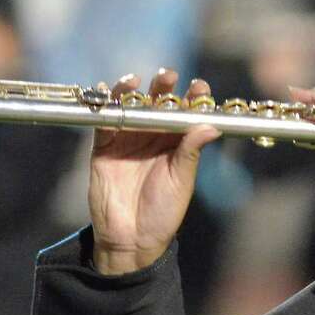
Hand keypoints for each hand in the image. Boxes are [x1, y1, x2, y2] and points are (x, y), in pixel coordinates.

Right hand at [90, 69, 220, 274]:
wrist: (131, 238)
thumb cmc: (164, 211)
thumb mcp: (182, 180)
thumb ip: (191, 152)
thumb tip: (211, 125)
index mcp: (177, 142)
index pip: (186, 112)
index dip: (193, 98)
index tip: (199, 88)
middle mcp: (153, 135)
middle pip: (158, 103)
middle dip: (163, 87)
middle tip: (168, 76)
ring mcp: (128, 139)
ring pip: (130, 107)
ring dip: (132, 91)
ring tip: (136, 81)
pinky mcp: (103, 147)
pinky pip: (103, 121)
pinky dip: (104, 106)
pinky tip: (106, 91)